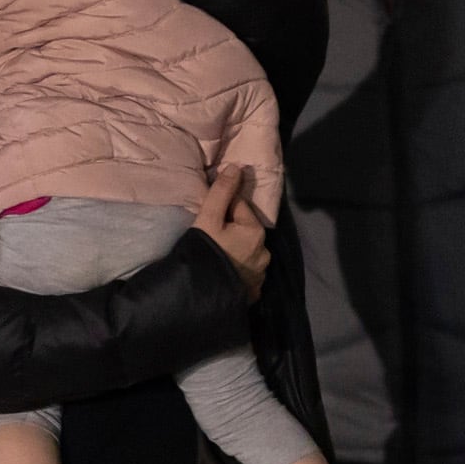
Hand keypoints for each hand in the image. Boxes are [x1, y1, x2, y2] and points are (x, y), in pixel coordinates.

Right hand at [193, 164, 269, 297]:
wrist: (200, 296)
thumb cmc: (205, 251)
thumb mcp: (208, 218)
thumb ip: (221, 192)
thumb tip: (236, 167)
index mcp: (255, 231)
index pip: (239, 208)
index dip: (222, 210)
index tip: (208, 218)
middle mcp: (264, 252)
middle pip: (245, 231)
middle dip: (231, 231)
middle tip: (209, 238)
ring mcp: (260, 275)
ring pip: (247, 254)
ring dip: (236, 252)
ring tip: (216, 258)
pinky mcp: (254, 293)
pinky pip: (246, 275)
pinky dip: (237, 271)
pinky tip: (223, 273)